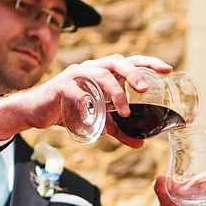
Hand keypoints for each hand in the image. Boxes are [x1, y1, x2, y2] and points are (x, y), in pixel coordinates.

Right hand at [0, 54, 171, 143]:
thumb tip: (141, 144)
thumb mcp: (99, 121)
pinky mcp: (61, 87)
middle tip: (145, 89)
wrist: (37, 111)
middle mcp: (91, 69)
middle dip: (133, 73)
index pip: (130, 61)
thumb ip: (120, 130)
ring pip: (98, 74)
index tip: (168, 69)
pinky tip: (92, 111)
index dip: (149, 63)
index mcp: (103, 73)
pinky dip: (85, 99)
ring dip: (113, 90)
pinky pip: (75, 90)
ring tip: (124, 109)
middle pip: (115, 61)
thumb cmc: (70, 110)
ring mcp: (75, 76)